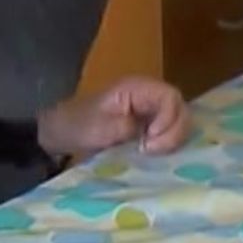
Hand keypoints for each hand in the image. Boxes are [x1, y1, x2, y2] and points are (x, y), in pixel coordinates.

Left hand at [39, 77, 189, 160]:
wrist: (63, 132)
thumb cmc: (78, 125)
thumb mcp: (98, 128)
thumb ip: (126, 127)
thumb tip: (149, 134)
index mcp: (137, 87)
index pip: (170, 97)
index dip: (167, 120)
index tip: (150, 139)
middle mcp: (149, 94)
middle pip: (180, 109)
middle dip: (172, 132)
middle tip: (151, 150)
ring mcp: (151, 108)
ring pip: (178, 121)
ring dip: (171, 139)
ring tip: (150, 153)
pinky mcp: (150, 123)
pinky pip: (169, 131)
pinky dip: (166, 143)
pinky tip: (152, 154)